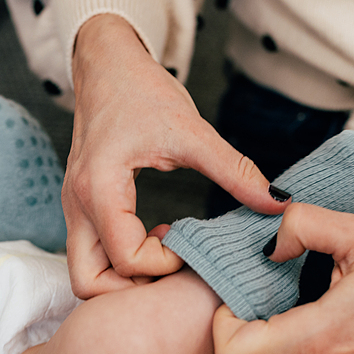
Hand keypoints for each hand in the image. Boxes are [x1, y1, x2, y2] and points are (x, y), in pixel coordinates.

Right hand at [66, 14, 286, 297]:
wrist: (106, 63)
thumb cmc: (140, 90)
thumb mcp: (192, 131)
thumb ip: (235, 172)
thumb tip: (278, 203)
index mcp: (99, 188)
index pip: (126, 258)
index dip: (165, 264)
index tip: (192, 245)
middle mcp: (77, 206)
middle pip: (89, 283)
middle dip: (132, 290)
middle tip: (173, 270)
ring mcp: (74, 209)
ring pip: (86, 274)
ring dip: (125, 278)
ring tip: (167, 254)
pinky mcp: (82, 207)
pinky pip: (94, 254)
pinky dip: (123, 262)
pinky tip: (158, 238)